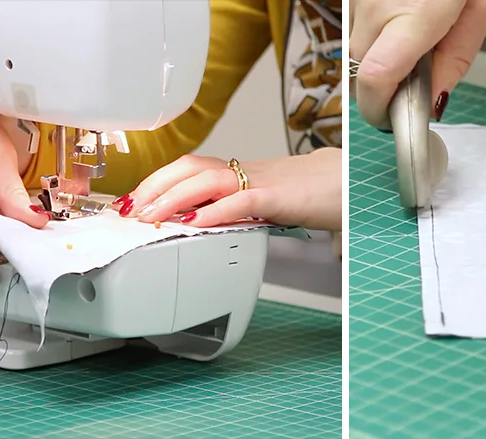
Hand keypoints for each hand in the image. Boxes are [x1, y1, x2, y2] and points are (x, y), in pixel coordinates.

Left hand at [115, 148, 341, 231]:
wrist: (353, 184)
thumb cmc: (314, 195)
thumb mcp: (267, 203)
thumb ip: (239, 213)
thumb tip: (210, 229)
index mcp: (240, 174)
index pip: (189, 168)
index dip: (156, 181)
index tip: (133, 200)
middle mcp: (244, 173)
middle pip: (189, 168)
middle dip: (154, 187)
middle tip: (131, 210)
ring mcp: (260, 182)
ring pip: (206, 180)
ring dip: (172, 198)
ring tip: (151, 217)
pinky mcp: (278, 197)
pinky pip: (241, 201)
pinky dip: (215, 211)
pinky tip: (196, 224)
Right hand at [349, 0, 485, 128]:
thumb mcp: (480, 8)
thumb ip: (457, 58)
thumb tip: (436, 97)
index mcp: (414, 16)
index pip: (377, 81)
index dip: (381, 110)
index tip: (395, 119)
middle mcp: (376, 8)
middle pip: (363, 72)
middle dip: (386, 84)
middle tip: (417, 75)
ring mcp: (358, 0)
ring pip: (356, 50)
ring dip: (381, 55)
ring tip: (416, 33)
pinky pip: (356, 27)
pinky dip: (376, 33)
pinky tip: (402, 16)